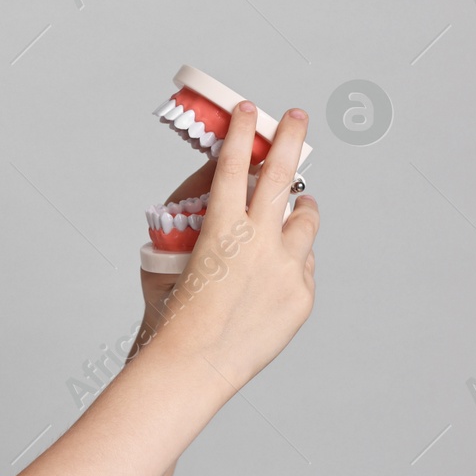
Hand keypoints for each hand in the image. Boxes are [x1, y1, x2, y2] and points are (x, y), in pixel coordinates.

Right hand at [139, 99, 319, 392]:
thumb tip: (220, 211)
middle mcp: (259, 242)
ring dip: (300, 209)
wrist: (194, 365)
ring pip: (306, 221)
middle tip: (297, 119)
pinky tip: (275, 276)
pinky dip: (294, 262)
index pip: (232, 165)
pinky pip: (305, 266)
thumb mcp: (170, 264)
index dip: (241, 133)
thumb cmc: (171, 318)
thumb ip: (197, 232)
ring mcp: (286, 268)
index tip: (249, 111)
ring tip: (299, 206)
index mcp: (220, 228)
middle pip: (283, 175)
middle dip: (290, 139)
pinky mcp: (301, 295)